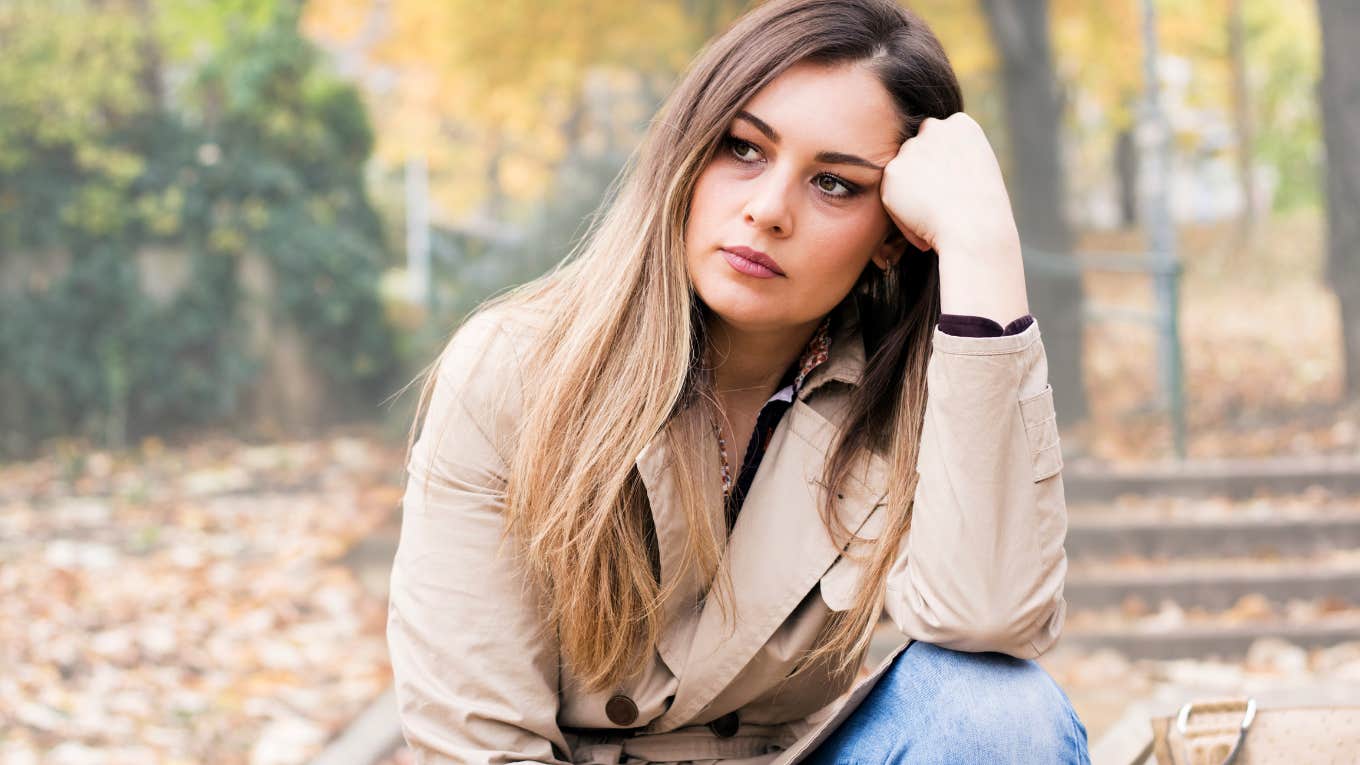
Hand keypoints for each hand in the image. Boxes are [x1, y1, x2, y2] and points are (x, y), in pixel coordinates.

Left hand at [879, 112, 1020, 260]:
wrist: (973, 228)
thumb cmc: (983, 210)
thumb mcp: (978, 171)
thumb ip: (954, 159)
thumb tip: (933, 167)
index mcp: (960, 124)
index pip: (940, 141)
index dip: (944, 168)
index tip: (954, 188)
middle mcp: (933, 128)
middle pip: (918, 151)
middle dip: (923, 174)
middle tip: (938, 202)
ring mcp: (911, 148)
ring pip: (903, 173)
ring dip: (910, 191)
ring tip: (932, 215)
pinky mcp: (892, 171)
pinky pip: (891, 194)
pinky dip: (900, 211)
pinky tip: (921, 222)